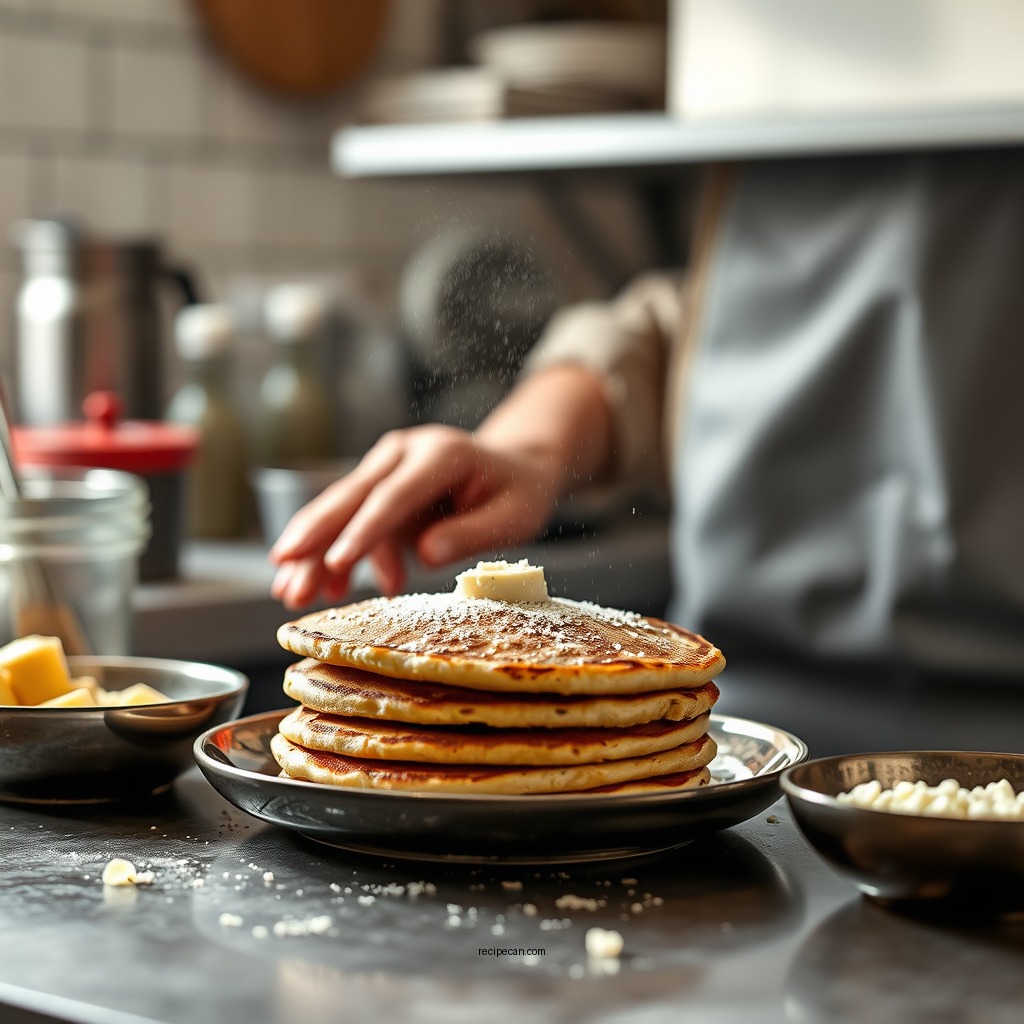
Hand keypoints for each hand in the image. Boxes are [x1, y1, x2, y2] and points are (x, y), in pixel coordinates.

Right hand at [268, 424, 562, 607]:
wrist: (515, 465)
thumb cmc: (518, 492)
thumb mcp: (512, 516)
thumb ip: (472, 533)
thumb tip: (426, 556)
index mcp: (440, 454)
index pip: (393, 496)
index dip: (362, 531)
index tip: (335, 562)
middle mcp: (404, 451)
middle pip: (352, 497)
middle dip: (315, 538)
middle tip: (286, 573)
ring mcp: (387, 465)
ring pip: (341, 510)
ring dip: (314, 552)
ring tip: (292, 593)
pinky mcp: (380, 485)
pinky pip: (351, 521)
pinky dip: (337, 554)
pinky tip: (331, 587)